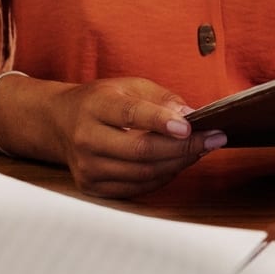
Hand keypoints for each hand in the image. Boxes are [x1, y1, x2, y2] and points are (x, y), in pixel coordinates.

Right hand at [49, 77, 223, 197]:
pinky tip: (179, 161)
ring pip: (143, 173)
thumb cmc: (101, 101)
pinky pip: (138, 187)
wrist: (60, 123)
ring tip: (202, 149)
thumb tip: (190, 115)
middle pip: (141, 151)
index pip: (131, 115)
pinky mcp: (93, 187)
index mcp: (95, 106)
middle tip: (214, 139)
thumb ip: (161, 98)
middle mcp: (86, 139)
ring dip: (179, 163)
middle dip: (183, 147)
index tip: (190, 126)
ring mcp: (88, 167)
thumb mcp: (129, 85)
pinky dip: (164, 175)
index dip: (161, 121)